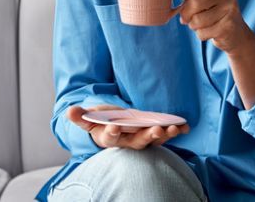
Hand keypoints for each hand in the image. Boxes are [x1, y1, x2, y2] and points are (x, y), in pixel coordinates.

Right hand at [66, 105, 188, 149]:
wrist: (111, 126)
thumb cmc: (100, 122)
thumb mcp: (89, 118)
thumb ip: (80, 116)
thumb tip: (69, 111)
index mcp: (109, 138)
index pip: (110, 138)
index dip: (112, 133)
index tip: (115, 127)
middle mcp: (127, 142)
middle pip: (137, 142)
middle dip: (147, 136)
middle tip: (155, 130)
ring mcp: (141, 138)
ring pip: (153, 140)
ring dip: (164, 135)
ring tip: (174, 128)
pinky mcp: (151, 134)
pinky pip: (164, 134)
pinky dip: (175, 131)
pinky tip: (185, 126)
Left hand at [178, 0, 253, 53]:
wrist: (234, 31)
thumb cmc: (212, 8)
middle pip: (195, 1)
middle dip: (185, 12)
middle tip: (186, 17)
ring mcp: (231, 9)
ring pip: (197, 19)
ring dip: (192, 24)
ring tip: (197, 23)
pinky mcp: (229, 26)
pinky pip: (203, 32)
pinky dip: (200, 34)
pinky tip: (208, 30)